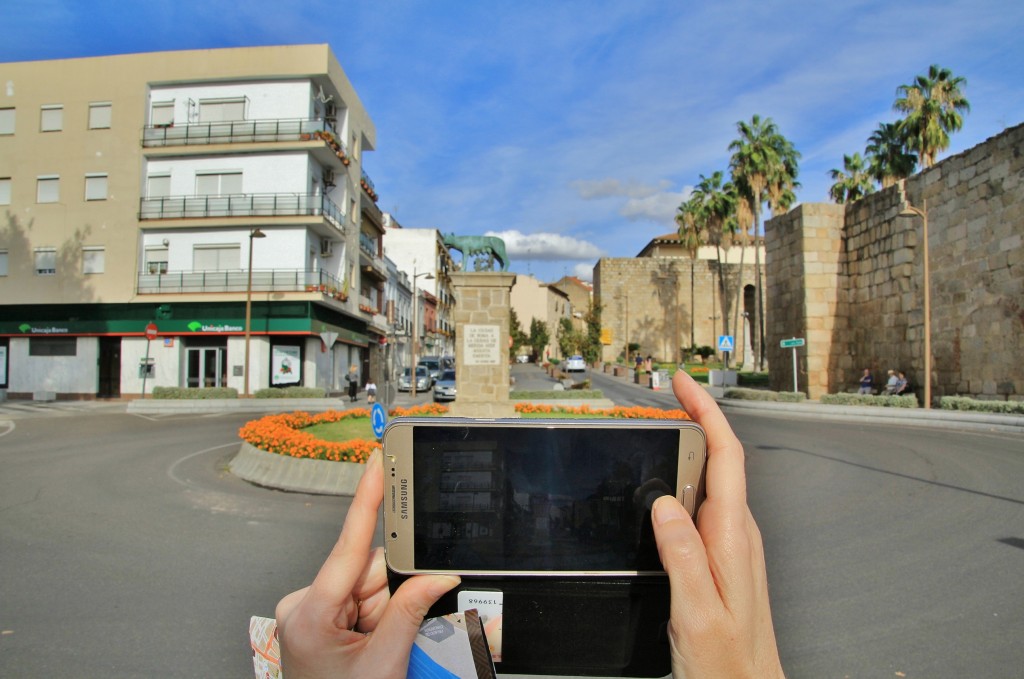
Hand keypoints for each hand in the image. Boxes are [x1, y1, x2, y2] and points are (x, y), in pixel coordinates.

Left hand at [275, 449, 459, 678]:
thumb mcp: (384, 665)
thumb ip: (412, 613)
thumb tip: (440, 575)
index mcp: (309, 613)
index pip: (349, 544)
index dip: (367, 497)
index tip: (378, 460)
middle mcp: (302, 606)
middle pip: (368, 573)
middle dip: (391, 596)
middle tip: (395, 637)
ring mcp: (308, 614)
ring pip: (369, 589)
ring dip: (385, 613)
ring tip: (382, 653)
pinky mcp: (316, 621)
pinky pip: (361, 603)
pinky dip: (377, 620)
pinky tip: (375, 647)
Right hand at [651, 371, 784, 678]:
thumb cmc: (729, 664)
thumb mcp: (697, 612)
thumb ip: (682, 556)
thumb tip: (663, 504)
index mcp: (733, 539)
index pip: (726, 458)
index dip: (706, 413)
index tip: (683, 385)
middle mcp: (737, 535)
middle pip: (717, 461)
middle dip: (692, 421)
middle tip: (660, 400)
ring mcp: (730, 546)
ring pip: (708, 483)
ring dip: (685, 452)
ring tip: (656, 432)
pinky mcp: (720, 558)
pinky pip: (700, 507)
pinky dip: (681, 483)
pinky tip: (661, 487)